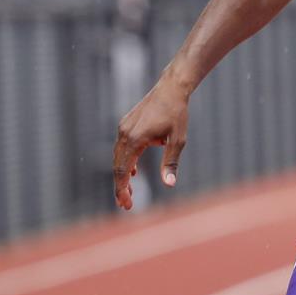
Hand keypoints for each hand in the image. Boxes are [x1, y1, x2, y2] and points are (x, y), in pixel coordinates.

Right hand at [113, 81, 192, 210]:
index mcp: (135, 138)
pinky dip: (125, 161)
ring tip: (129, 192)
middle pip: (117, 166)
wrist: (171, 89)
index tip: (126, 205)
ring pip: (118, 157)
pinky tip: (133, 171)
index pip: (123, 171)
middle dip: (121, 187)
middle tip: (127, 205)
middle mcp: (125, 133)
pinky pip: (122, 147)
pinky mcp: (126, 124)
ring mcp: (123, 128)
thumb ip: (171, 162)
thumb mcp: (178, 140)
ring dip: (122, 175)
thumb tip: (170, 184)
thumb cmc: (177, 113)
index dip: (122, 190)